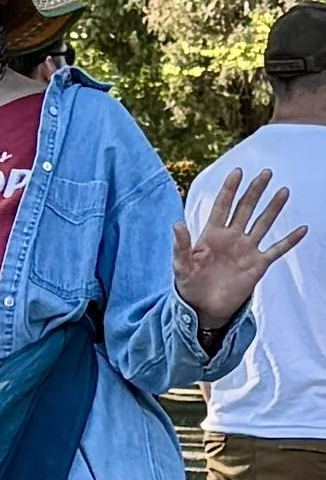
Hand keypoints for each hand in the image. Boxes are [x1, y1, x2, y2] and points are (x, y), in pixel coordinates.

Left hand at [174, 168, 307, 340]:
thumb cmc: (189, 285)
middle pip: (245, 209)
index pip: (222, 206)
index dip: (229, 189)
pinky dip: (289, 240)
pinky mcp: (258, 265)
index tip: (237, 172)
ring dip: (273, 208)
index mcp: (212, 234)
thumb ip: (180, 246)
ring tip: (283, 191)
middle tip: (266, 173)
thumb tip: (177, 224)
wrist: (203, 308)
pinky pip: (276, 249)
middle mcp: (232, 237)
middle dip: (255, 191)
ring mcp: (246, 250)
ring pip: (263, 224)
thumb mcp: (181, 266)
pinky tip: (302, 229)